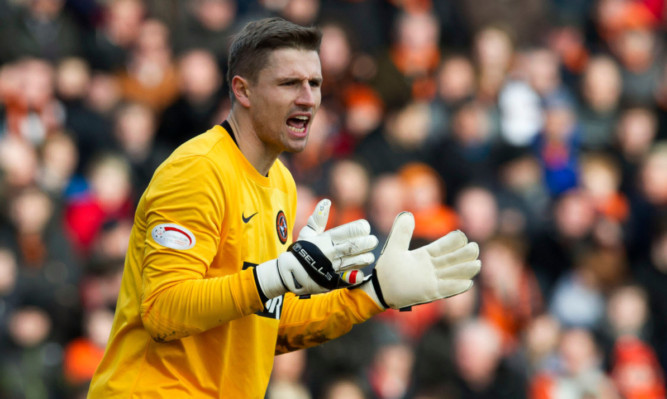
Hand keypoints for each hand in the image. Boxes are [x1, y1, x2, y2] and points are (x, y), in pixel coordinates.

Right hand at [255, 199, 377, 299]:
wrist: (289, 273)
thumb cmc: (302, 250)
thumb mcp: (307, 233)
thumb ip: (318, 218)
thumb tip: (326, 201)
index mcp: (325, 239)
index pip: (345, 231)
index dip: (358, 229)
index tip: (365, 227)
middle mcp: (329, 253)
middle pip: (352, 246)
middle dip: (366, 243)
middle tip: (373, 241)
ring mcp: (331, 268)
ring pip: (353, 261)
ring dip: (364, 258)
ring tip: (370, 255)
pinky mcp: (331, 281)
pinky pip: (347, 278)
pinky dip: (355, 275)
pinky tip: (361, 272)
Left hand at [361, 212, 480, 308]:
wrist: (380, 289)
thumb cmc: (387, 270)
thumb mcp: (394, 248)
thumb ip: (401, 232)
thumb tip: (407, 214)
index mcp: (424, 256)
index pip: (443, 247)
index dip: (452, 242)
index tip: (461, 235)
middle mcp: (431, 268)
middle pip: (452, 260)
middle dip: (464, 254)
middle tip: (474, 247)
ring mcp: (431, 281)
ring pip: (452, 274)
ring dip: (465, 270)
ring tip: (477, 263)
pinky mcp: (429, 293)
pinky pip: (446, 290)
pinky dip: (456, 287)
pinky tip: (468, 283)